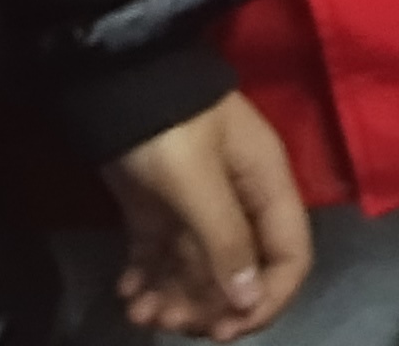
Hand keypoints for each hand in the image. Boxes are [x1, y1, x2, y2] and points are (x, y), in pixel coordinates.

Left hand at [103, 89, 311, 341]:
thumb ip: (225, 240)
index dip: (266, 300)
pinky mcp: (158, 205)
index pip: (289, 256)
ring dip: (174, 296)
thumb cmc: (166, 125)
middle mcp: (239, 200)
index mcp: (266, 187)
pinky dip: (147, 277)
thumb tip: (248, 301)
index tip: (225, 330)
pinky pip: (161, 253)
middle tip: (170, 321)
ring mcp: (197, 203)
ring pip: (197, 267)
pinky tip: (127, 292)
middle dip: (208, 304)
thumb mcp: (197, 180)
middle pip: (240, 270)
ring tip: (139, 312)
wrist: (109, 77)